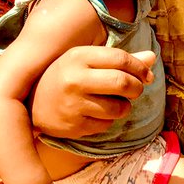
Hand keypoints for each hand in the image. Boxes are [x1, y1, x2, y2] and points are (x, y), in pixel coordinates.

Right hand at [30, 46, 154, 138]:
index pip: (120, 59)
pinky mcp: (73, 126)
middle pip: (122, 83)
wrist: (30, 103)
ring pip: (118, 108)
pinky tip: (100, 113)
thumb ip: (119, 59)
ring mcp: (73, 105)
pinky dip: (110, 120)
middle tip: (136, 90)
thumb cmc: (66, 76)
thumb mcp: (87, 60)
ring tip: (118, 103)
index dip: (140, 67)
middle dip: (137, 88)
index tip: (146, 74)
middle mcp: (74, 80)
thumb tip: (152, 58)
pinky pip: (106, 125)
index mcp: (78, 57)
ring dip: (125, 107)